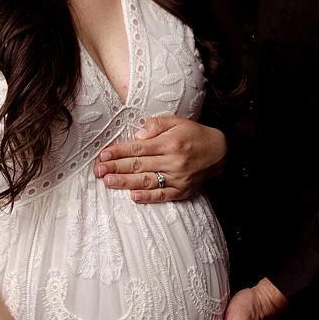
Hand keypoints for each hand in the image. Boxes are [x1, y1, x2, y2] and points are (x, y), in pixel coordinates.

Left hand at [94, 116, 226, 203]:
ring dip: (125, 183)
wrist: (220, 152)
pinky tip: (133, 197)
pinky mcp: (182, 191)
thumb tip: (137, 134)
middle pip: (139, 165)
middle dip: (116, 167)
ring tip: (108, 182)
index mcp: (170, 142)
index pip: (138, 148)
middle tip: (98, 170)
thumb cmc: (195, 134)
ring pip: (147, 181)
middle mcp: (173, 161)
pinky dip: (148, 197)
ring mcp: (178, 178)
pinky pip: (162, 195)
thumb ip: (156, 125)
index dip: (119, 151)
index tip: (103, 154)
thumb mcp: (177, 121)